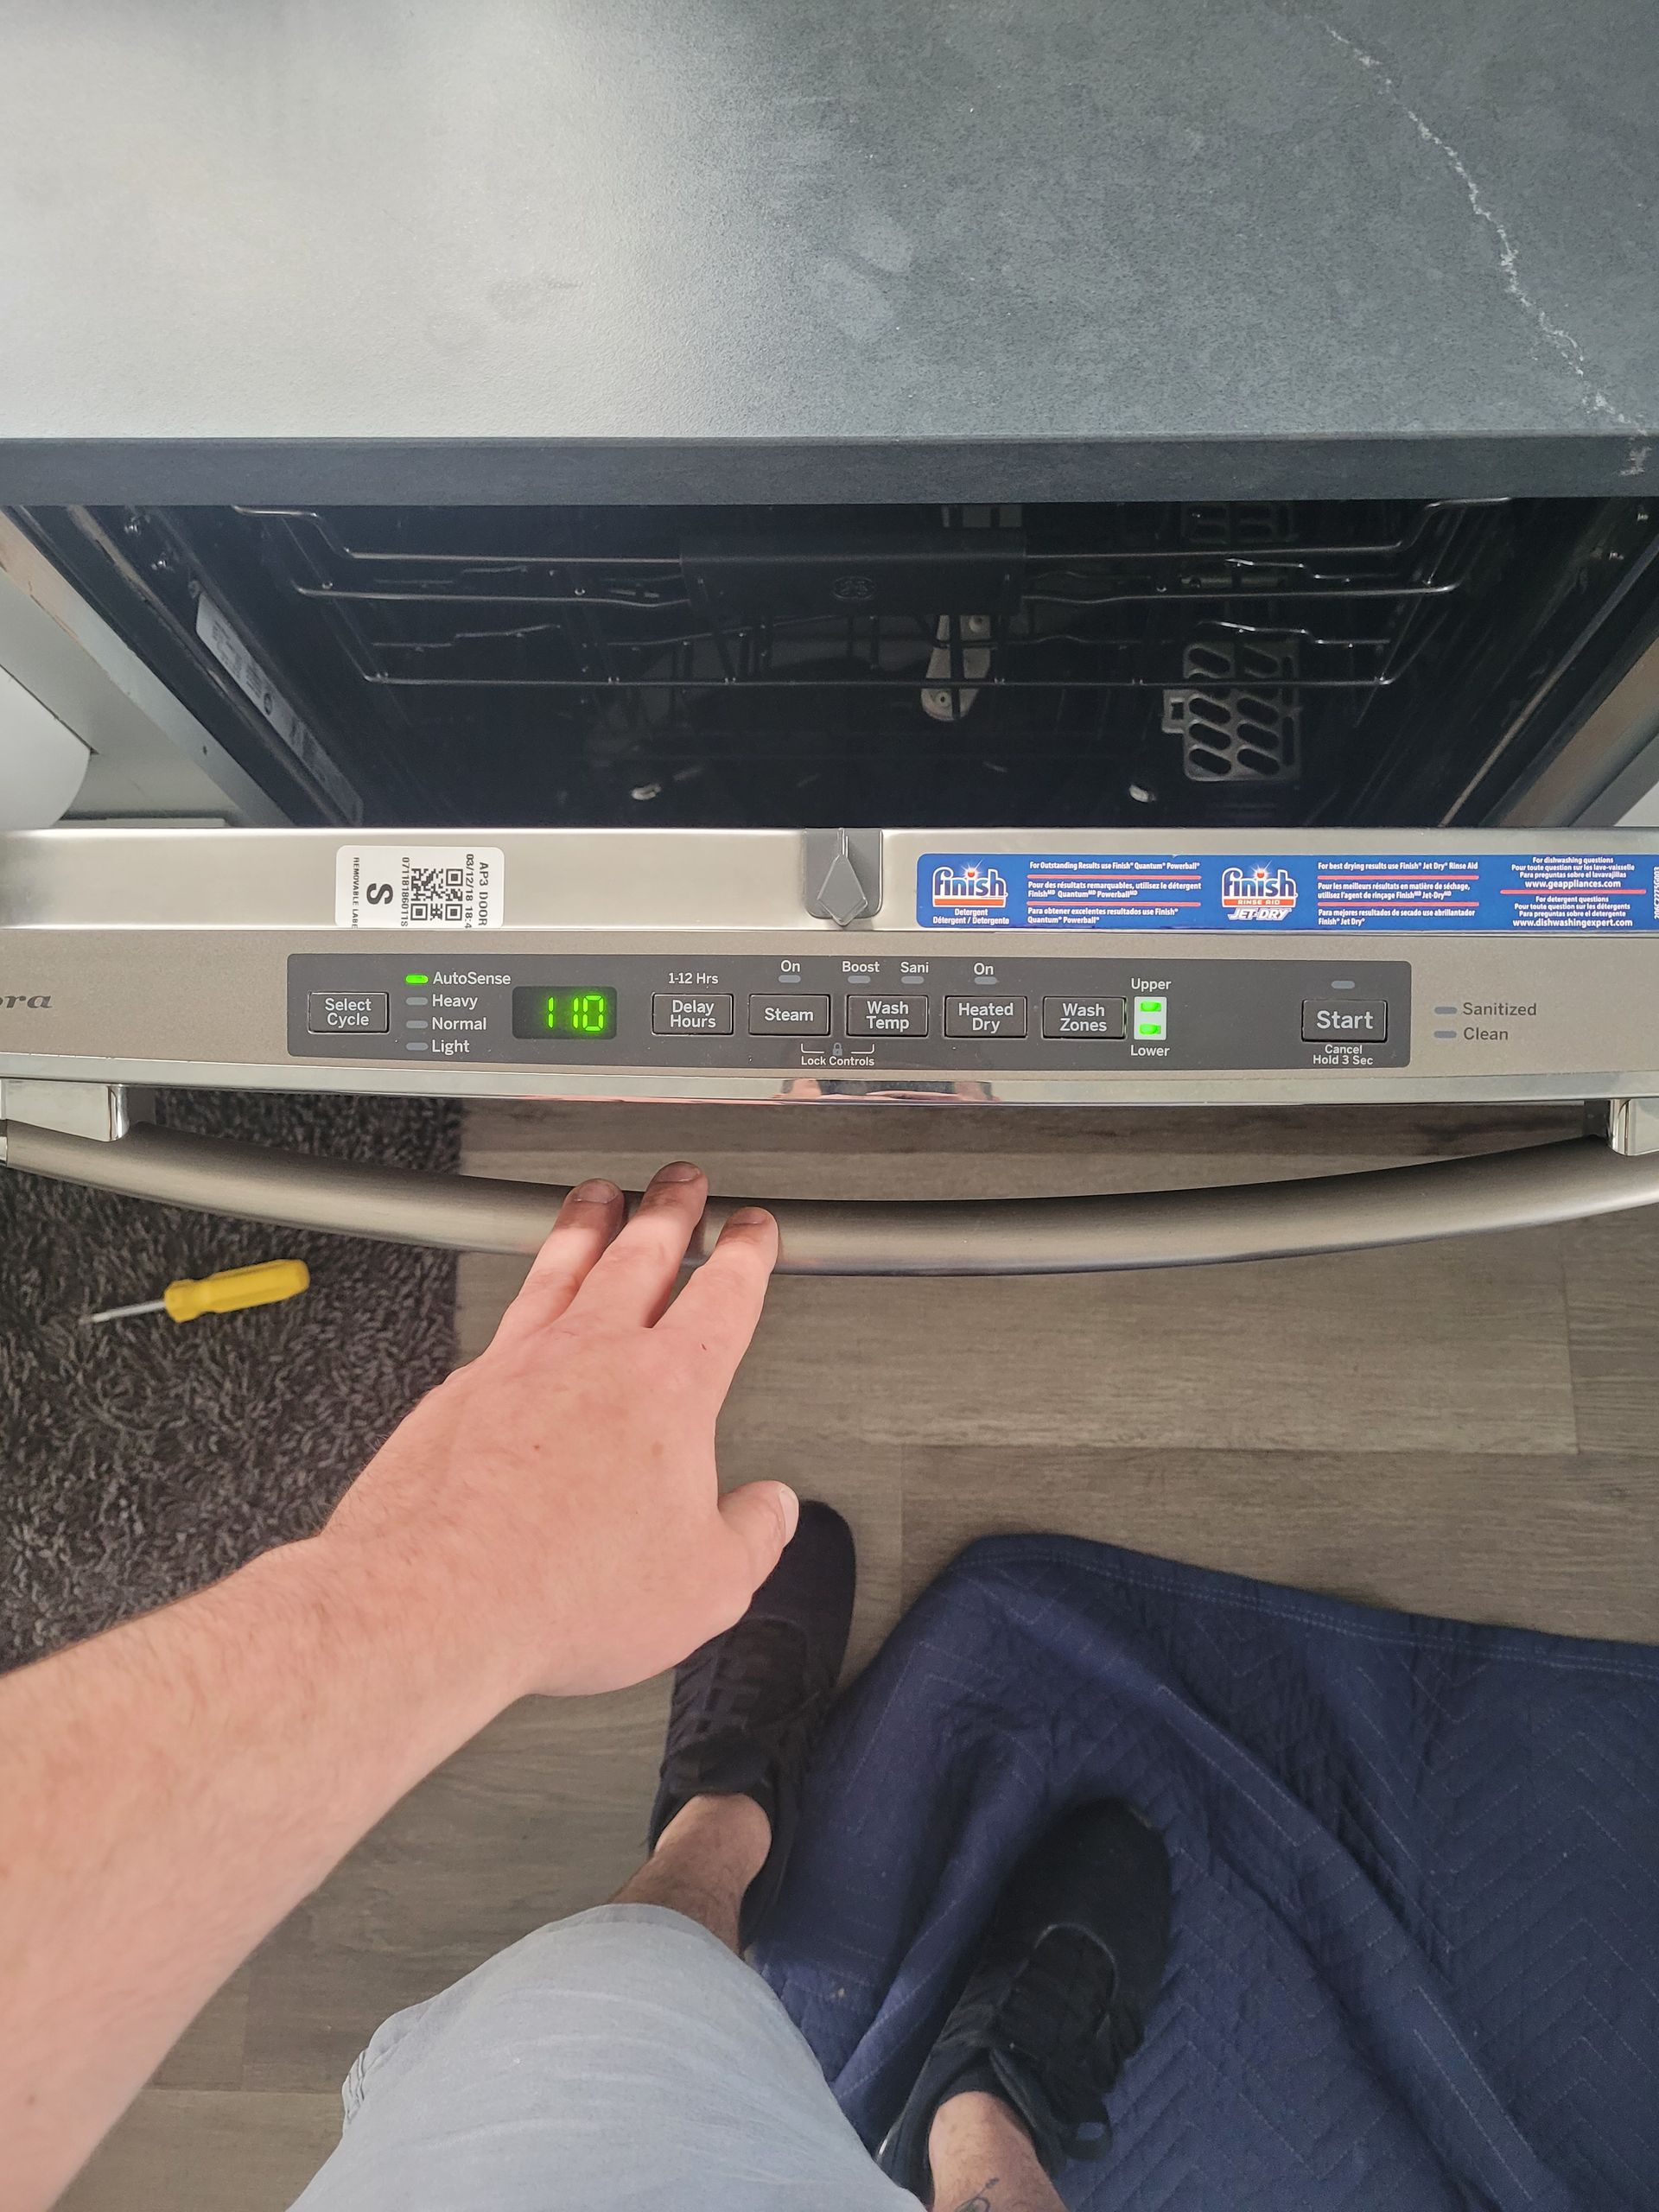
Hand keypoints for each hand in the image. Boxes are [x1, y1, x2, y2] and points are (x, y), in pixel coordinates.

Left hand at [319, 1163, 793, 1698]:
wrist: (439, 1594)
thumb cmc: (564, 1587)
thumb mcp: (705, 1585)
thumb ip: (751, 1536)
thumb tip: (771, 1511)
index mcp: (668, 1387)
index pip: (723, 1295)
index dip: (746, 1253)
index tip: (752, 1230)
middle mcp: (592, 1354)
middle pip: (640, 1253)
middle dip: (669, 1211)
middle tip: (681, 1184)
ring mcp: (519, 1361)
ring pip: (563, 1265)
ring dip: (588, 1224)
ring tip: (597, 1197)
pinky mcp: (461, 1389)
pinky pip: (504, 1319)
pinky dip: (525, 1295)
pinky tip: (524, 1302)